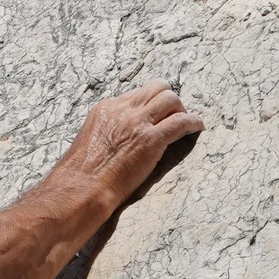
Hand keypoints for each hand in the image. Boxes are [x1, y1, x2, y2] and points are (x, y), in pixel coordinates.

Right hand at [71, 82, 202, 213]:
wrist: (81, 189)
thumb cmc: (82, 176)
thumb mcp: (91, 140)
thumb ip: (108, 130)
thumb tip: (120, 137)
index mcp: (106, 108)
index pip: (137, 94)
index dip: (151, 103)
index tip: (157, 114)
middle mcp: (122, 110)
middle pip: (157, 88)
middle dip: (169, 101)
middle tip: (174, 116)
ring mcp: (137, 123)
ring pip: (171, 99)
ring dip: (181, 110)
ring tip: (184, 124)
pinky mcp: (151, 140)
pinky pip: (181, 122)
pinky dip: (193, 123)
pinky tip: (197, 128)